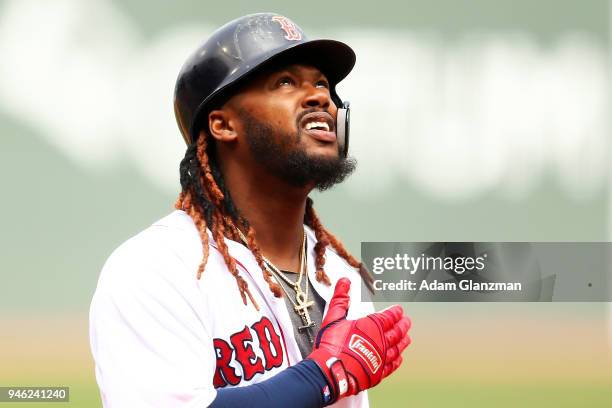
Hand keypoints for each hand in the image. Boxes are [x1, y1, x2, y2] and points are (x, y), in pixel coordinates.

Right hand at [307, 278, 410, 403]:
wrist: (332, 371)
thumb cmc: (333, 346)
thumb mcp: (333, 317)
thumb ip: (340, 299)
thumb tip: (344, 284)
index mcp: (372, 326)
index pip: (389, 316)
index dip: (395, 312)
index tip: (399, 310)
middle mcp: (380, 341)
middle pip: (396, 332)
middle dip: (402, 325)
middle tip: (407, 322)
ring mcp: (381, 358)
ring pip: (397, 348)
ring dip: (403, 342)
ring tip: (407, 338)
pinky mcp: (378, 372)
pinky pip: (392, 366)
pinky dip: (397, 361)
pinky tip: (399, 359)